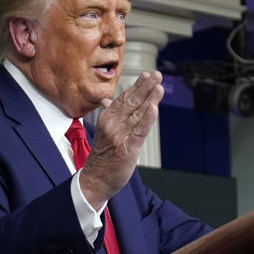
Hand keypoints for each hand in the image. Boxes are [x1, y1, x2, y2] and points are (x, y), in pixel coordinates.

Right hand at [78, 70, 162, 208]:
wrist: (95, 179)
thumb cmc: (102, 156)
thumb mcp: (104, 132)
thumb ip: (110, 114)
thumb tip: (108, 100)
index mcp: (107, 118)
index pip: (124, 98)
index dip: (137, 86)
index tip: (147, 75)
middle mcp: (112, 124)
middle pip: (131, 102)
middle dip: (145, 87)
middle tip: (157, 75)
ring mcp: (119, 136)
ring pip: (137, 114)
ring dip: (149, 99)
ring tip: (158, 87)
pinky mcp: (127, 148)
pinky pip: (139, 131)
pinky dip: (147, 119)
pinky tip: (154, 109)